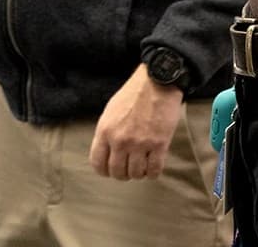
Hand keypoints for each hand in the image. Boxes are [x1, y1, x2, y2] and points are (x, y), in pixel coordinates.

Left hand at [88, 65, 183, 180]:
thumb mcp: (111, 111)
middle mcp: (120, 140)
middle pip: (117, 172)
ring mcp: (140, 144)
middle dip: (123, 174)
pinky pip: (154, 171)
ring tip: (142, 165)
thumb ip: (107, 132)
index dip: (104, 171)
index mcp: (105, 130)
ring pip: (136, 174)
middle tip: (129, 168)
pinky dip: (153, 173)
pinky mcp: (159, 145)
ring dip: (139, 173)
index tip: (111, 170)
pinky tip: (153, 166)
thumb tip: (106, 152)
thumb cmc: (133, 94)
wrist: (156, 83)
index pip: (98, 163)